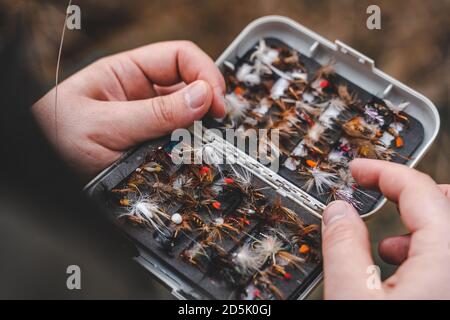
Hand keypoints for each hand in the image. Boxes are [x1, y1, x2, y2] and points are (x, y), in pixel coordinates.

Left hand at [33, 41, 225, 177]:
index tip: (216, 102)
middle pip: (190, 86)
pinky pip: (181, 141)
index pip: (179, 57)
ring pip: (190, 116)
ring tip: (206, 144)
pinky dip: (192, 148)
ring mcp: (149, 121)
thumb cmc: (56, 141)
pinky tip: (193, 156)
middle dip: (208, 102)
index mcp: (126, 73)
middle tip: (218, 126)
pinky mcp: (153, 146)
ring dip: (202, 128)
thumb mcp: (103, 125)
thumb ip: (154, 113)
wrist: (44, 173)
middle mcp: (142, 94)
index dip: (203, 73)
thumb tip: (203, 96)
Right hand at [322, 158, 449, 298]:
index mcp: (447, 257)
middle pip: (445, 202)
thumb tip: (338, 212)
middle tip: (378, 190)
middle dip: (410, 192)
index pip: (419, 190)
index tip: (358, 170)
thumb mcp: (353, 296)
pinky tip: (402, 269)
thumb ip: (344, 247)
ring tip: (386, 242)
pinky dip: (426, 249)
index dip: (382, 172)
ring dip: (418, 224)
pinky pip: (447, 258)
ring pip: (448, 230)